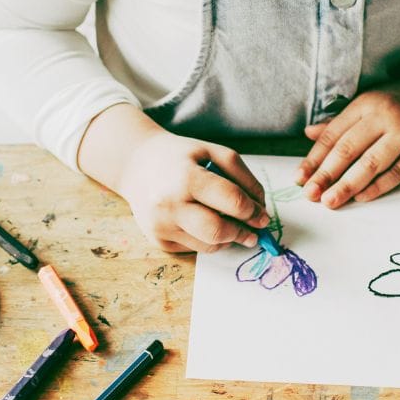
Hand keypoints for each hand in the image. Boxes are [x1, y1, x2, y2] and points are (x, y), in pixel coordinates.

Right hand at [83, 108, 268, 252]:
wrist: (136, 164)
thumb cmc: (179, 156)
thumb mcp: (212, 151)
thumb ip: (242, 177)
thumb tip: (261, 208)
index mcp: (186, 178)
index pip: (231, 201)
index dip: (253, 211)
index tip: (263, 215)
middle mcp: (169, 205)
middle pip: (218, 231)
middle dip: (243, 233)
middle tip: (255, 232)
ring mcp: (161, 226)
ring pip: (209, 245)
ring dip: (228, 238)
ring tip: (232, 225)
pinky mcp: (158, 241)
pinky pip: (195, 248)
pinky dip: (208, 239)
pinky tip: (204, 223)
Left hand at [296, 52, 399, 207]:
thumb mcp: (372, 101)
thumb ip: (341, 120)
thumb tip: (309, 134)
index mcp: (367, 103)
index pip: (334, 134)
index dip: (314, 158)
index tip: (300, 178)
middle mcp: (385, 115)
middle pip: (348, 150)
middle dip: (325, 175)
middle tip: (310, 195)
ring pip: (370, 164)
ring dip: (347, 185)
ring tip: (330, 201)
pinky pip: (397, 173)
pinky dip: (378, 187)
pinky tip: (361, 197)